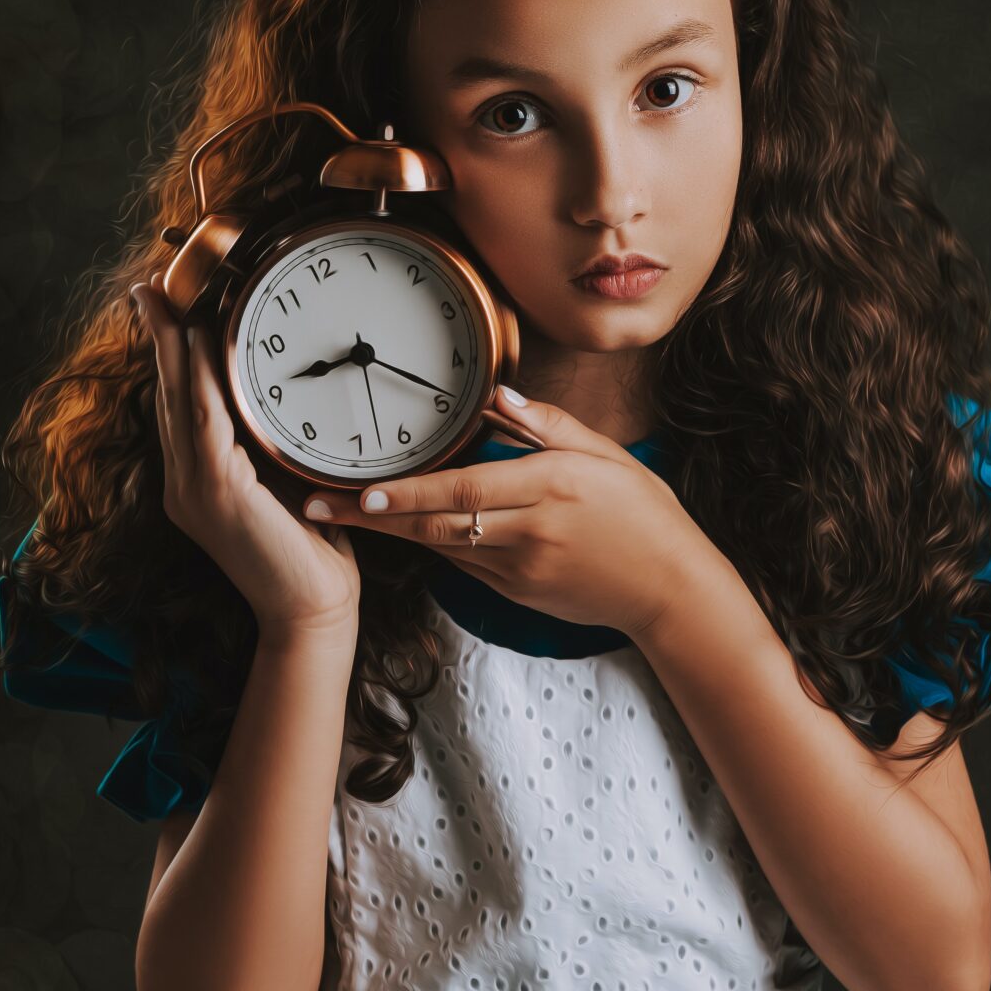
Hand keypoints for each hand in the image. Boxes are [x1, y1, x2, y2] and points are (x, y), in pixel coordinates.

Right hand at [132, 271, 360, 641]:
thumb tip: (287, 404)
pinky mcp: (215, 495)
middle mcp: (185, 484)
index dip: (169, 358)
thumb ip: (275, 450)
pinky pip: (203, 424)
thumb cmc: (311, 554)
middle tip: (151, 289)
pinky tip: (194, 348)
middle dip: (158, 339)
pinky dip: (197, 382)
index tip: (166, 311)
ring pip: (178, 403)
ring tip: (166, 303)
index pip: (178, 407)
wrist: (312, 611)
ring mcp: (194, 491)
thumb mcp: (290, 488)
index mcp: (198, 482)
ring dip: (171, 349)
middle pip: (165, 396)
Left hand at [301, 388, 698, 638]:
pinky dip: (434, 546)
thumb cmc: (644, 514)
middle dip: (375, 516)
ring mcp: (521, 568)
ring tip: (342, 514)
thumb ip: (548, 425)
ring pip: (443, 548)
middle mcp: (531, 530)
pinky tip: (404, 531)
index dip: (411, 493)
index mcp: (552, 487)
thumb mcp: (606, 455)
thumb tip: (498, 398)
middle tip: (319, 504)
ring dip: (393, 532)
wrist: (671, 589)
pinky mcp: (519, 593)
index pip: (467, 489)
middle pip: (437, 524)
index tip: (367, 491)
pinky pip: (465, 565)